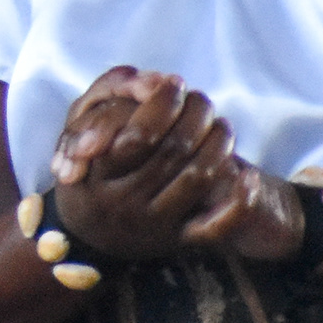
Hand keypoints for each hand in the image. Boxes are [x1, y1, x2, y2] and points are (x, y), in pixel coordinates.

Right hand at [46, 68, 245, 261]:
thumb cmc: (87, 173)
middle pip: (175, 151)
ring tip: (219, 123)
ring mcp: (154, 224)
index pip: (141, 134)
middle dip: (196, 114)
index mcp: (100, 175)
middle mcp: (125, 203)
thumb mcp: (74, 136)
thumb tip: (154, 80)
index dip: (164, 102)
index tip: (174, 81)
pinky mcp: (178, 241)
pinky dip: (239, 201)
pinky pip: (216, 226)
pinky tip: (248, 174)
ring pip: (198, 178)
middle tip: (200, 97)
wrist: (87, 236)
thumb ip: (106, 100)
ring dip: (218, 142)